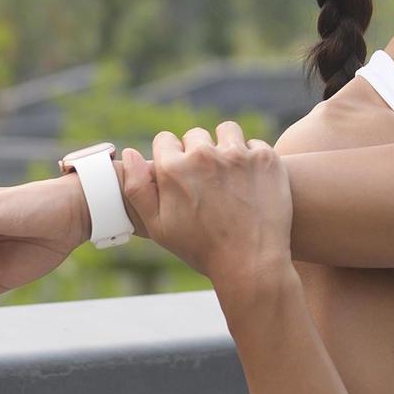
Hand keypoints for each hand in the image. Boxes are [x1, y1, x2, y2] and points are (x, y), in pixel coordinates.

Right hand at [121, 122, 291, 297]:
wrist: (252, 262)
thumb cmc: (201, 248)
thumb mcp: (158, 226)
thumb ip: (137, 188)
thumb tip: (128, 154)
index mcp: (174, 168)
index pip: (165, 139)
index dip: (171, 157)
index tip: (181, 175)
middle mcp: (204, 155)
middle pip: (195, 135)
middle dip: (197, 152)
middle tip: (207, 180)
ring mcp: (238, 154)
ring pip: (226, 131)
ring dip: (225, 146)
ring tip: (229, 172)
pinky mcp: (265, 158)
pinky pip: (254, 145)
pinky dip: (252, 159)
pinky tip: (251, 181)